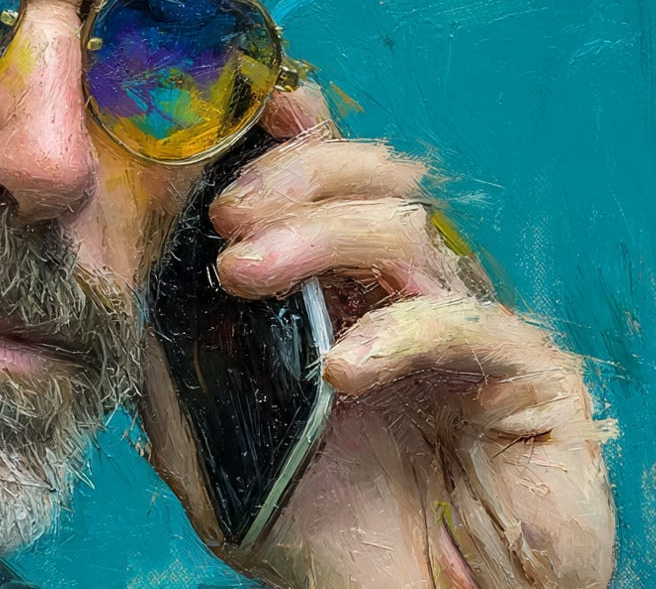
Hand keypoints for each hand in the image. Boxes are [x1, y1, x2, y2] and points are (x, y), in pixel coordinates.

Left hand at [141, 83, 614, 587]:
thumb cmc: (329, 543)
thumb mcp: (222, 464)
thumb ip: (179, 389)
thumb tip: (126, 315)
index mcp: (338, 303)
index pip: (321, 193)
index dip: (292, 140)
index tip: (242, 113)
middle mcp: (401, 300)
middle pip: (367, 184)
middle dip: (292, 176)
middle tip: (223, 215)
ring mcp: (465, 332)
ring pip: (404, 232)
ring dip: (317, 234)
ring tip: (243, 272)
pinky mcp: (529, 376)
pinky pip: (464, 324)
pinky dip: (393, 333)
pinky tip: (340, 368)